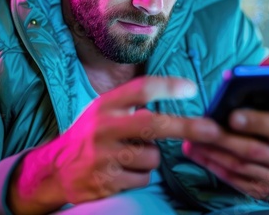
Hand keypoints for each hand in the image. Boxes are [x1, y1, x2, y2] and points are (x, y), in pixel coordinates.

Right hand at [8, 76, 217, 214]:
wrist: (56, 168)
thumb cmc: (89, 135)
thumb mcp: (104, 110)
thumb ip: (132, 103)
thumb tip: (178, 93)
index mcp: (105, 106)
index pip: (139, 90)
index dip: (167, 87)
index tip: (191, 88)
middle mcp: (104, 128)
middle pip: (153, 124)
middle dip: (187, 126)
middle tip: (212, 129)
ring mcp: (104, 156)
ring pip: (152, 158)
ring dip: (151, 158)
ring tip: (129, 156)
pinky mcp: (106, 181)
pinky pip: (143, 179)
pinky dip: (140, 176)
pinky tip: (122, 172)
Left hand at [183, 55, 268, 200]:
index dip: (257, 122)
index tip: (232, 115)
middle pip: (253, 149)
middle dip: (223, 138)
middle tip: (199, 127)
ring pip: (239, 165)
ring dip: (212, 151)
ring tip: (190, 137)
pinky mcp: (262, 190)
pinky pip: (233, 178)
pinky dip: (211, 164)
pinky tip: (194, 151)